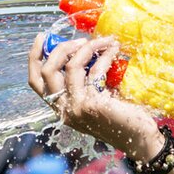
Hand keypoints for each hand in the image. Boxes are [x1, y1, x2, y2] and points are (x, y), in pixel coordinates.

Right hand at [28, 34, 167, 160]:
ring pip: (71, 66)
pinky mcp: (92, 105)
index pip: (36, 82)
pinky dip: (105, 55)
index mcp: (60, 107)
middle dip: (62, 48)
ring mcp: (76, 108)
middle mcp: (63, 109)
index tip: (43, 36)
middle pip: (48, 70)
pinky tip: (114, 50)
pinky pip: (95, 70)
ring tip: (104, 41)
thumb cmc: (119, 115)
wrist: (139, 137)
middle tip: (81, 40)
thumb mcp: (94, 94)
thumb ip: (82, 78)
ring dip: (88, 47)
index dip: (35, 57)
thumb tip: (80, 47)